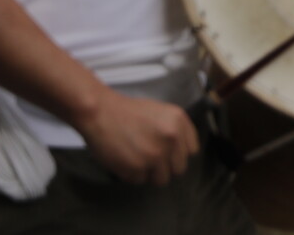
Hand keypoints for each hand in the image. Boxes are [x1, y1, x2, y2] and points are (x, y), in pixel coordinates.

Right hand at [74, 89, 198, 185]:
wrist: (101, 112)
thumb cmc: (129, 112)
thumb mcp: (163, 113)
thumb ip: (176, 132)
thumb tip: (181, 153)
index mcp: (180, 122)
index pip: (192, 151)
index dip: (178, 154)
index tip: (169, 153)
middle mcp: (172, 139)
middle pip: (179, 169)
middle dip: (165, 167)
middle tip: (150, 159)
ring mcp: (155, 155)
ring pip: (161, 179)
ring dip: (149, 173)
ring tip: (137, 159)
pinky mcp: (137, 168)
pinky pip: (140, 180)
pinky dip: (132, 174)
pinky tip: (125, 160)